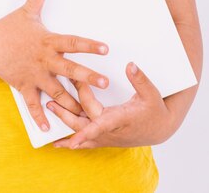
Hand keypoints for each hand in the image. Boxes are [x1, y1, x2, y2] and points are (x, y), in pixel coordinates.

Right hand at [0, 0, 109, 132]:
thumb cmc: (10, 28)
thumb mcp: (26, 10)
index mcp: (48, 41)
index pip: (72, 42)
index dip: (89, 45)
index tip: (105, 48)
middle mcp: (44, 60)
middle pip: (69, 70)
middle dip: (88, 78)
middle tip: (105, 84)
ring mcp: (35, 75)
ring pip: (57, 92)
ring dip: (72, 102)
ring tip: (88, 113)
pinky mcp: (24, 86)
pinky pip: (33, 104)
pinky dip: (40, 116)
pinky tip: (49, 128)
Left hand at [46, 62, 175, 148]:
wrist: (159, 128)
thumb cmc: (155, 110)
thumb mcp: (151, 93)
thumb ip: (140, 79)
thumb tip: (130, 65)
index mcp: (120, 120)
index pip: (101, 126)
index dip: (86, 133)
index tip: (73, 141)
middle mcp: (110, 130)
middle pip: (83, 124)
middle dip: (66, 115)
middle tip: (51, 103)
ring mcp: (106, 134)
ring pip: (81, 131)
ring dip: (65, 123)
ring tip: (48, 112)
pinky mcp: (104, 135)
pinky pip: (85, 139)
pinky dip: (71, 140)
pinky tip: (57, 143)